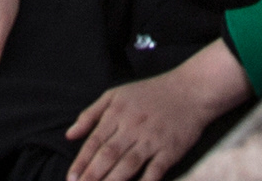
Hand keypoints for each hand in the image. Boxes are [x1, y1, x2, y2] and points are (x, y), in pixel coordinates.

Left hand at [65, 42, 253, 180]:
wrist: (191, 90)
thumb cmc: (151, 93)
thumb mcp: (117, 94)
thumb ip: (91, 114)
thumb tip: (69, 135)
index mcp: (118, 113)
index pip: (95, 141)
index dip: (81, 162)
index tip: (71, 178)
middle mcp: (133, 127)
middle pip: (109, 155)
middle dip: (92, 175)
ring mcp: (152, 140)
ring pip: (128, 165)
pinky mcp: (170, 151)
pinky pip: (154, 172)